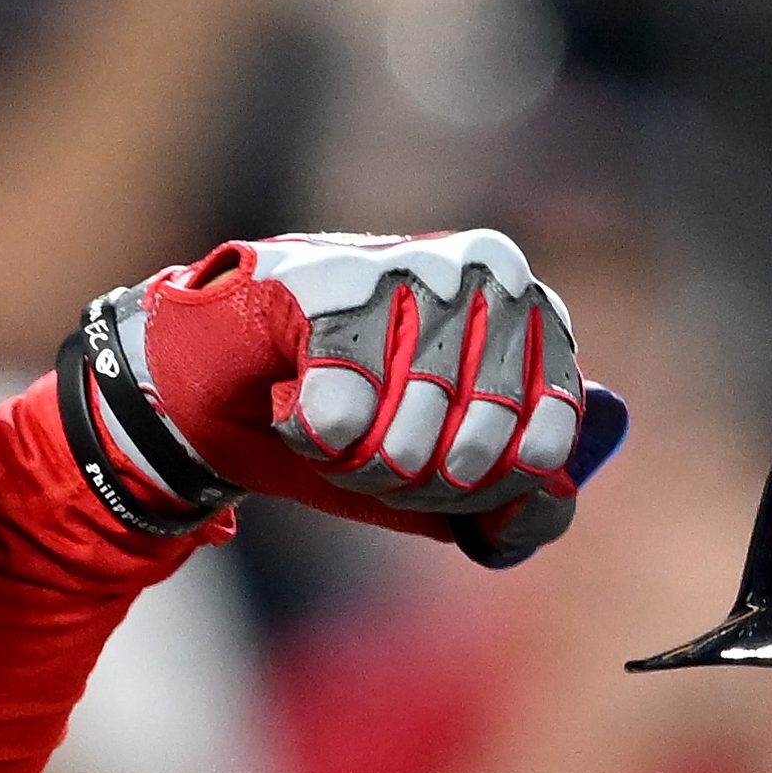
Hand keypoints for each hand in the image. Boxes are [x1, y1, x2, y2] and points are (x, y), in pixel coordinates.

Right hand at [65, 229, 625, 565]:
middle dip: (411, 484)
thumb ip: (512, 498)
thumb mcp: (444, 473)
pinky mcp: (334, 283)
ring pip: (408, 445)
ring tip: (331, 423)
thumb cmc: (350, 417)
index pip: (544, 448)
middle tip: (371, 447)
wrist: (227, 375)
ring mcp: (415, 270)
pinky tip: (295, 403)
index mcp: (536, 317)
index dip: (481, 494)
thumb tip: (532, 502)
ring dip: (354, 464)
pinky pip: (342, 420)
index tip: (439, 477)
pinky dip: (309, 439)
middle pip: (476, 458)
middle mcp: (491, 276)